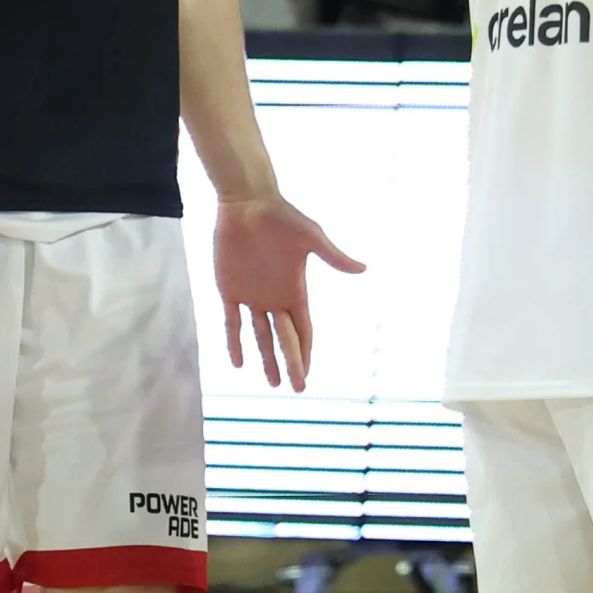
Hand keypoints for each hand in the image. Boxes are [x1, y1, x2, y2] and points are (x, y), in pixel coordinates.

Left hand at [214, 193, 362, 389]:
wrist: (247, 202)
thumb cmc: (281, 216)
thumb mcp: (310, 237)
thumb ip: (331, 256)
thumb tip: (363, 269)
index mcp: (296, 291)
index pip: (303, 331)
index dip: (305, 354)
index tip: (308, 376)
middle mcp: (275, 299)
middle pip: (285, 339)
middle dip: (290, 364)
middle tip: (296, 389)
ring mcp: (252, 296)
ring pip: (260, 336)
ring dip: (265, 359)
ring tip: (271, 383)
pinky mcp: (229, 289)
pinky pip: (231, 322)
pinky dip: (234, 341)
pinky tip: (238, 362)